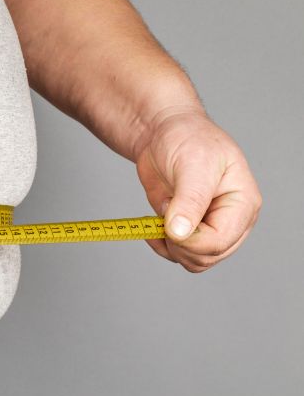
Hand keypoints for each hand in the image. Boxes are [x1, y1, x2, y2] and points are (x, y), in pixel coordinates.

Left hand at [134, 109, 261, 272]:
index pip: (220, 241)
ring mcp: (210, 227)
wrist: (162, 134)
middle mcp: (231, 220)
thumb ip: (189, 200)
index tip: (168, 222)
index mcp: (242, 203)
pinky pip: (178, 254)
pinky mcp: (188, 230)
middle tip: (165, 213)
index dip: (190, 240)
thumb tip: (181, 232)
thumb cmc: (186, 138)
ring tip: (164, 211)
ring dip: (170, 245)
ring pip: (194, 261)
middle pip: (208, 257)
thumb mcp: (192, 163)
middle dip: (180, 243)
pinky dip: (161, 246)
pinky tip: (153, 226)